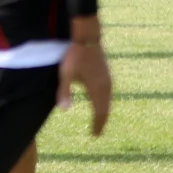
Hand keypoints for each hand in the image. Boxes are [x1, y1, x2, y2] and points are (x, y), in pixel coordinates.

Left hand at [60, 19, 110, 134]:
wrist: (88, 37)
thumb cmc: (75, 55)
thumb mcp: (66, 74)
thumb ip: (64, 91)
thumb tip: (65, 110)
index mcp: (97, 88)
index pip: (100, 112)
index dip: (97, 124)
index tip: (95, 135)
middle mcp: (106, 86)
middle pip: (106, 108)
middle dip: (101, 121)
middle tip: (97, 133)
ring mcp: (108, 79)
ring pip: (108, 100)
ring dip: (103, 111)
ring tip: (99, 120)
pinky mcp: (107, 73)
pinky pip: (108, 93)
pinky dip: (104, 102)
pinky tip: (100, 101)